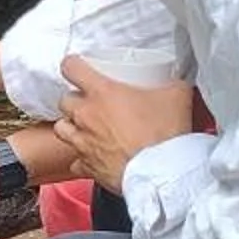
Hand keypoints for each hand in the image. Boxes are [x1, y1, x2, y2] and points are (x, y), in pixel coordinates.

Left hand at [54, 55, 196, 190]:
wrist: (162, 174)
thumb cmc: (164, 135)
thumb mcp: (177, 95)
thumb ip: (173, 82)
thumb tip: (177, 80)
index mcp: (102, 92)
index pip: (71, 68)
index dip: (72, 65)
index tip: (78, 67)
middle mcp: (86, 116)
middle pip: (64, 100)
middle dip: (75, 99)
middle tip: (92, 101)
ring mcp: (83, 142)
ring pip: (61, 128)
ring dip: (71, 125)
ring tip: (87, 126)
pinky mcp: (87, 166)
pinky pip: (75, 160)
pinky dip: (82, 157)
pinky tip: (94, 155)